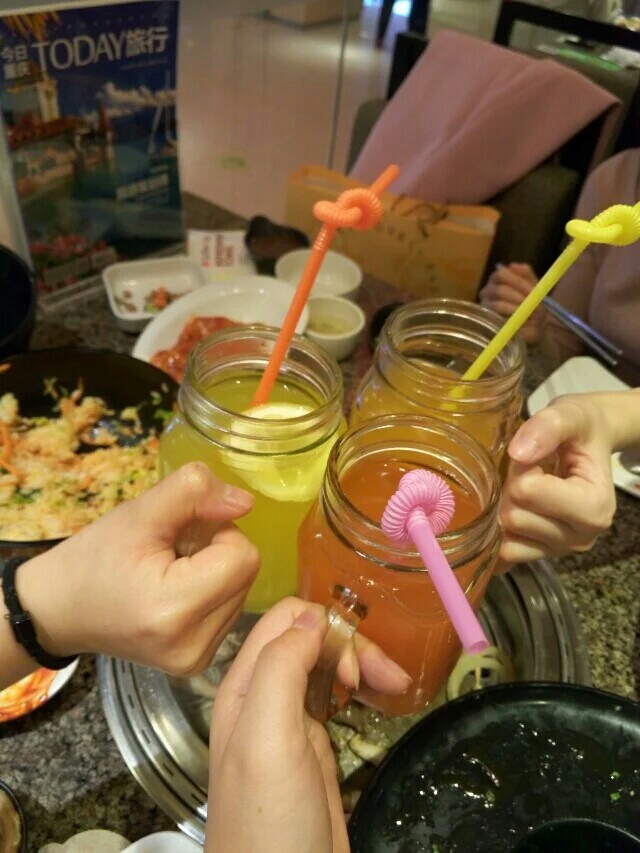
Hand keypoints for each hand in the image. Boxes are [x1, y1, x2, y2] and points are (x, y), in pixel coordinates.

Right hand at [17, 462, 259, 674]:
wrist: (59, 610)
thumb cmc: (95, 558)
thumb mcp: (139, 512)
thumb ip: (194, 493)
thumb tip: (246, 501)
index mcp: (174, 609)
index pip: (244, 556)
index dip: (217, 532)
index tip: (180, 534)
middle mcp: (193, 645)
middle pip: (246, 573)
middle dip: (216, 551)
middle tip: (170, 552)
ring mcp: (197, 659)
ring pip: (242, 590)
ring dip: (215, 571)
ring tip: (168, 573)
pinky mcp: (198, 662)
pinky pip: (230, 610)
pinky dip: (210, 591)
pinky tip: (174, 591)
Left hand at [206, 597, 411, 852]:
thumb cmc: (269, 821)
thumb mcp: (267, 739)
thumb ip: (280, 669)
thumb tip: (312, 615)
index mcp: (246, 686)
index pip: (286, 621)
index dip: (326, 628)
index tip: (355, 665)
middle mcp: (265, 695)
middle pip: (312, 639)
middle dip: (353, 647)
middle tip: (388, 679)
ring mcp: (290, 720)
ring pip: (328, 665)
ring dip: (363, 665)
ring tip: (395, 687)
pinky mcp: (314, 744)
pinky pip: (337, 696)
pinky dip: (361, 688)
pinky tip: (381, 696)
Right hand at [479, 263, 542, 344]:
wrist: (535, 326)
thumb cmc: (533, 304)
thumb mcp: (534, 287)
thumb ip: (526, 275)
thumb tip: (514, 265)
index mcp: (498, 279)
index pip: (501, 274)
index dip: (518, 282)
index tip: (533, 292)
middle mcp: (487, 291)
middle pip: (499, 290)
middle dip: (518, 298)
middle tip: (532, 305)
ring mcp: (485, 308)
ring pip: (497, 306)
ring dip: (516, 310)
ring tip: (529, 315)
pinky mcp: (487, 323)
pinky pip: (498, 321)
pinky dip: (513, 322)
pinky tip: (522, 323)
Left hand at [498, 395, 616, 564]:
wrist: (591, 442)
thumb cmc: (581, 429)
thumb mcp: (568, 415)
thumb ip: (547, 428)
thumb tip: (519, 454)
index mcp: (594, 507)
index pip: (527, 491)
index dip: (520, 468)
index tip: (535, 455)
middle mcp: (582, 538)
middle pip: (514, 517)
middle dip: (511, 489)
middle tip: (529, 471)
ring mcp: (560, 551)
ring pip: (506, 537)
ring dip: (505, 508)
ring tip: (526, 488)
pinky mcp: (541, 556)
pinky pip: (504, 556)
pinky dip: (498, 534)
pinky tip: (509, 509)